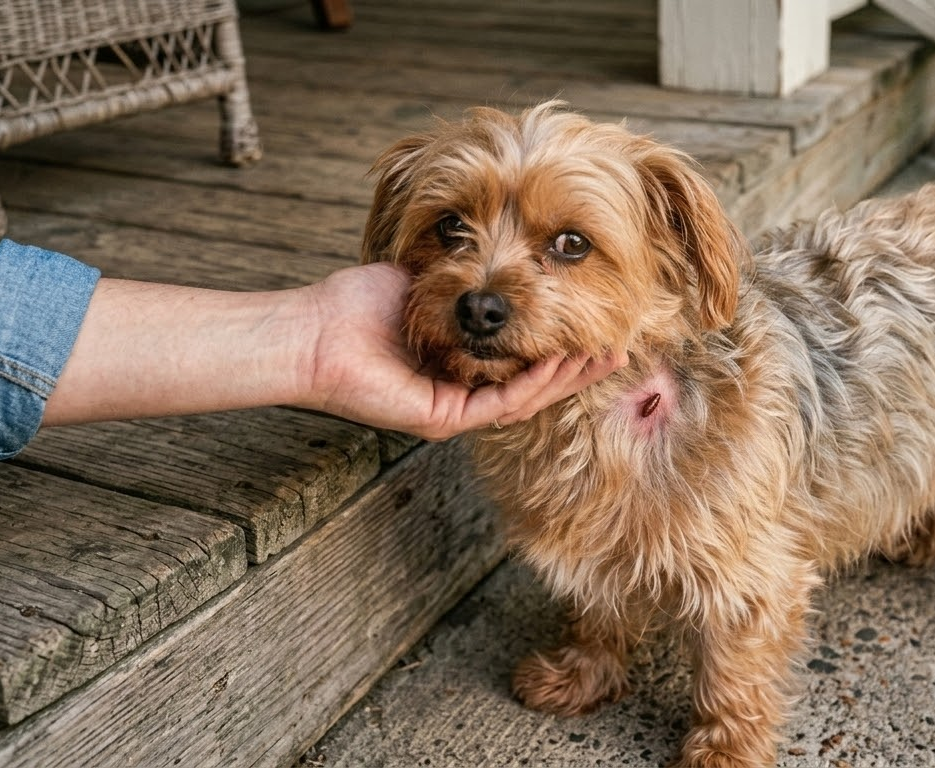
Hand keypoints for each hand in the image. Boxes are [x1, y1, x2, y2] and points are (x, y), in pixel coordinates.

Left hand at [300, 263, 625, 439]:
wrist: (314, 330)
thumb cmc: (357, 304)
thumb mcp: (429, 276)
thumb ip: (469, 276)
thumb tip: (506, 252)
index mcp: (462, 361)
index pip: (525, 357)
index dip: (564, 342)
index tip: (597, 320)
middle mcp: (463, 390)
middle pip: (536, 383)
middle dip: (580, 365)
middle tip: (620, 346)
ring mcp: (456, 409)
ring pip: (526, 398)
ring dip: (568, 377)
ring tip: (604, 355)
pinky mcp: (444, 419)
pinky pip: (500, 405)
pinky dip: (534, 383)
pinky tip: (560, 363)